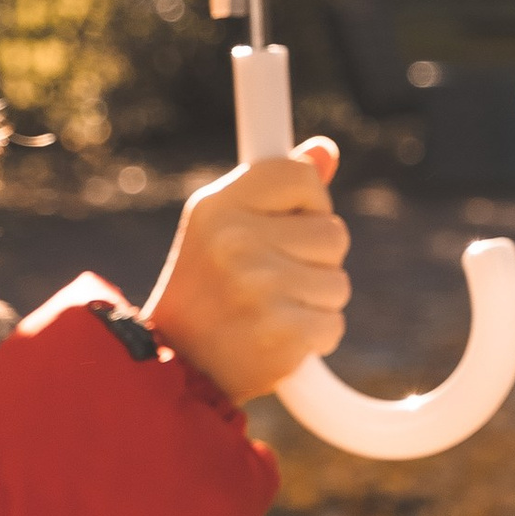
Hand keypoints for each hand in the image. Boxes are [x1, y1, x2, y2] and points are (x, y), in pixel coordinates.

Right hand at [142, 140, 348, 403]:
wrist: (176, 364)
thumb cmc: (205, 287)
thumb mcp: (223, 224)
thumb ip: (275, 187)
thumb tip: (326, 150)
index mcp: (219, 205)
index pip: (302, 176)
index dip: (310, 202)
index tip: (290, 225)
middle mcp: (235, 241)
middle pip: (332, 233)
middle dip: (316, 259)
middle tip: (272, 278)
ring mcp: (258, 288)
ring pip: (338, 282)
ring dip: (316, 300)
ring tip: (272, 309)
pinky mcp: (281, 333)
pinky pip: (333, 323)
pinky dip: (315, 336)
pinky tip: (279, 337)